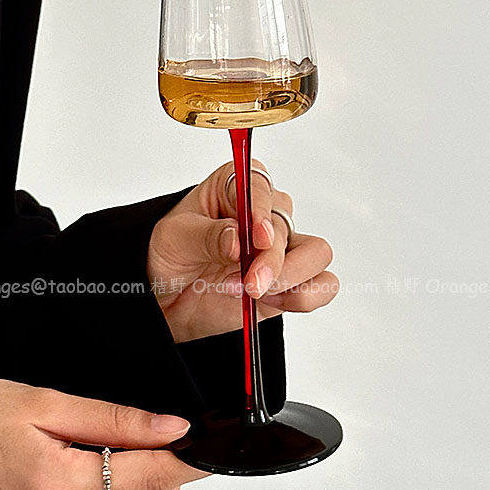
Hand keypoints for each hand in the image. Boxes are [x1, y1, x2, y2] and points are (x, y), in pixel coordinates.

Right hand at [0, 378, 206, 489]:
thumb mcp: (49, 403)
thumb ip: (115, 419)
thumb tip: (169, 427)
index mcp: (58, 486)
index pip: (148, 478)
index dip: (187, 461)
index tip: (208, 447)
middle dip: (168, 488)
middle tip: (164, 447)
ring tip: (137, 460)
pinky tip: (111, 475)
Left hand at [147, 160, 338, 342]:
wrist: (166, 298)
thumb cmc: (170, 255)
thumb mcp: (174, 240)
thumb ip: (206, 236)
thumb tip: (236, 238)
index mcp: (235, 186)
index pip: (261, 187)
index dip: (263, 211)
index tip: (258, 237)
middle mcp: (265, 213)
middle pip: (287, 226)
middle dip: (272, 259)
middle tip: (250, 283)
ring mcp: (281, 247)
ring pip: (316, 253)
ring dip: (293, 277)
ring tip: (257, 293)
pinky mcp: (291, 280)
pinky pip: (323, 284)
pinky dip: (306, 297)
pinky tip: (273, 302)